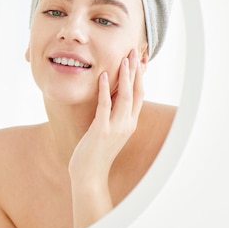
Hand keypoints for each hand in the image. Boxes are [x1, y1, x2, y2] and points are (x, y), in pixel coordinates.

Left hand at [68, 49, 143, 227]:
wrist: (89, 176)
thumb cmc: (96, 153)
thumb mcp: (109, 131)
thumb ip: (112, 115)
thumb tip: (110, 98)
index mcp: (129, 123)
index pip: (138, 95)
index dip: (140, 77)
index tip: (139, 60)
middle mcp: (127, 124)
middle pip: (135, 92)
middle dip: (135, 70)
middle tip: (134, 51)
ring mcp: (115, 128)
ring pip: (124, 96)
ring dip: (125, 76)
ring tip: (124, 58)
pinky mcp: (101, 130)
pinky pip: (104, 106)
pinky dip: (105, 90)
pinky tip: (103, 76)